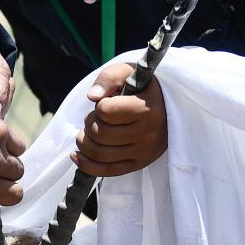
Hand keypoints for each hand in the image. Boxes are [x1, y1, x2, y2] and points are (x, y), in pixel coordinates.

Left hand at [74, 62, 166, 176]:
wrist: (167, 107)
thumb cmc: (143, 88)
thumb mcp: (128, 72)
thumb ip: (109, 78)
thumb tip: (92, 97)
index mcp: (147, 109)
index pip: (105, 111)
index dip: (99, 106)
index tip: (107, 102)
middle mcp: (148, 134)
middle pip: (100, 134)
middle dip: (89, 123)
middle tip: (95, 117)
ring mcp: (144, 153)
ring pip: (100, 153)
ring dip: (84, 142)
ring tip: (86, 133)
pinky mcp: (139, 164)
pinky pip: (107, 171)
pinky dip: (86, 165)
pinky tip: (76, 155)